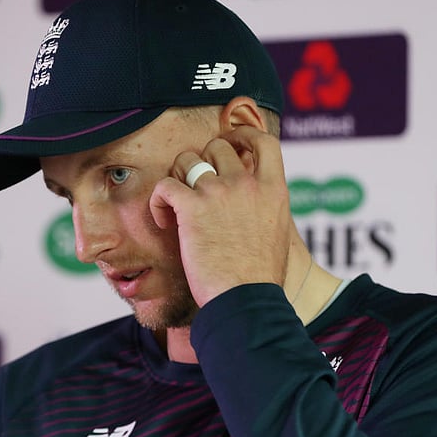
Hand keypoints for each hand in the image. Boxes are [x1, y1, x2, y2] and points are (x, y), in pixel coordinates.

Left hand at [149, 126, 291, 305]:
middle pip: (218, 145)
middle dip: (202, 160)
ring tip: (177, 205)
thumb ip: (267, 211)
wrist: (246, 301)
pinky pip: (164, 185)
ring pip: (187, 160)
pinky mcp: (191, 207)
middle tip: (194, 187)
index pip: (263, 141)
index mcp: (274, 190)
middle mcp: (246, 183)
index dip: (243, 134)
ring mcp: (218, 192)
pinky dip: (158, 201)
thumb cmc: (260, 281)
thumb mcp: (278, 235)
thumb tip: (259, 208)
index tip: (231, 142)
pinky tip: (164, 221)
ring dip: (177, 177)